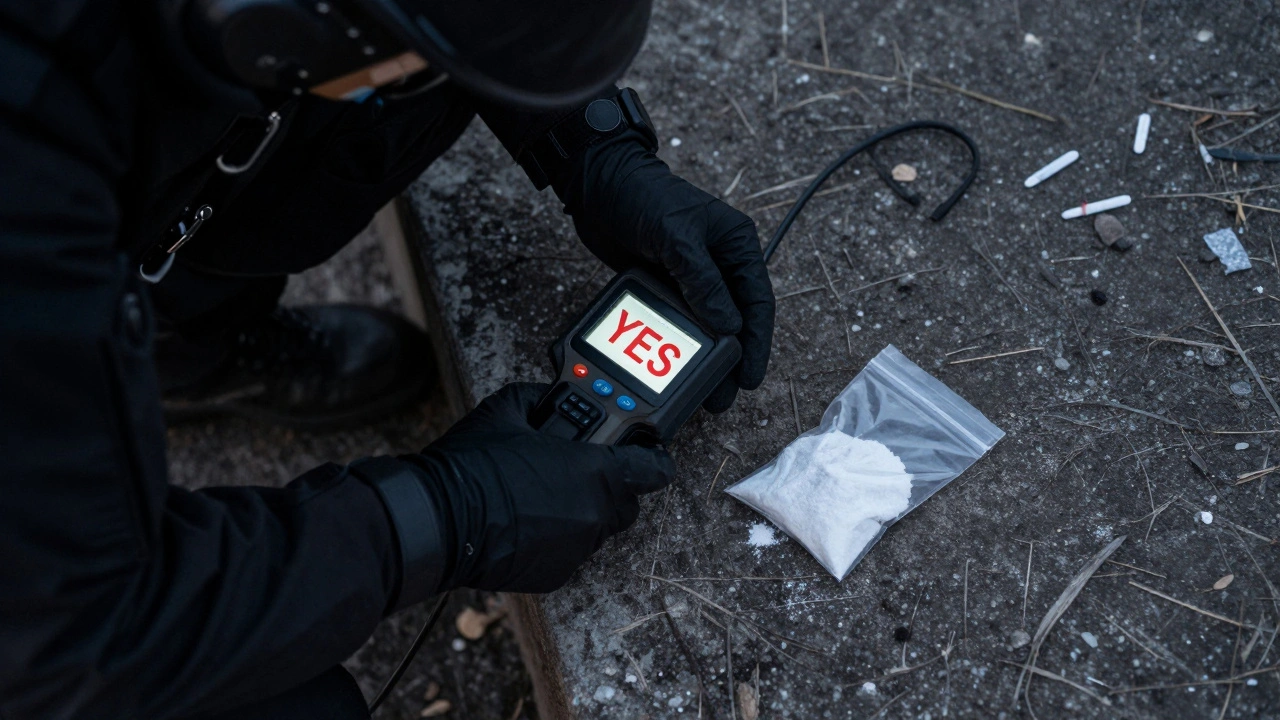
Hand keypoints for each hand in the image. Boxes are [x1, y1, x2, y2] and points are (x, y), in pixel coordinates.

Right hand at [413, 383, 673, 592]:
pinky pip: (571, 551)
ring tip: (545, 495)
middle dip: (612, 485)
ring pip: (598, 528)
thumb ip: (542, 398)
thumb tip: (550, 396)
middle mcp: (595, 514)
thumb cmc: (474, 465)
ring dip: (583, 511)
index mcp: (596, 472)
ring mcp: (577, 549)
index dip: (652, 457)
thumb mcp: (509, 409)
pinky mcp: (556, 574)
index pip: (655, 469)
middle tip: (580, 470)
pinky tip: (529, 521)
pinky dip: (559, 537)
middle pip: (627, 501)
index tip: (647, 453)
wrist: (438, 520)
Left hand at [560, 133, 774, 411]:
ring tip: (702, 390)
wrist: (598, 184)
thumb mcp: (678, 237)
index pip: (757, 301)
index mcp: (736, 245)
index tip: (750, 377)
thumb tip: (728, 327)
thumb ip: (704, 282)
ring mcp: (691, 275)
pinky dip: (678, 343)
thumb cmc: (644, 196)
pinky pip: (678, 319)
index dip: (757, 343)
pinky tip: (675, 364)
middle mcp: (719, 262)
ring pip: (706, 325)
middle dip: (732, 359)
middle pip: (734, 320)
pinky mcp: (664, 283)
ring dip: (705, 356)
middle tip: (725, 396)